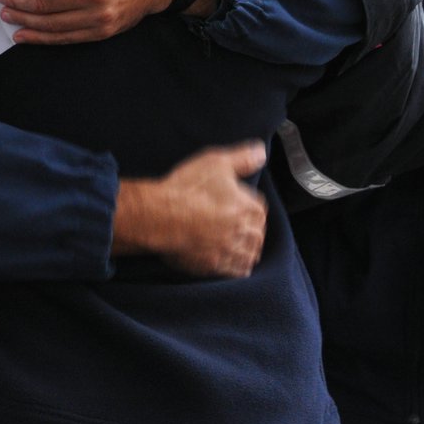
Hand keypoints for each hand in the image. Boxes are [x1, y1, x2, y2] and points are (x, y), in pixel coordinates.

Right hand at [114, 141, 268, 277]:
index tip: (240, 206)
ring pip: (249, 254)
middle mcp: (243, 232)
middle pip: (256, 234)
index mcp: (249, 207)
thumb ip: (242, 158)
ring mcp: (229, 251)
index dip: (249, 205)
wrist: (161, 216)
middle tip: (240, 227)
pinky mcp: (214, 266)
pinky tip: (233, 264)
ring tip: (240, 247)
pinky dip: (238, 268)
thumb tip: (261, 152)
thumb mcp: (216, 163)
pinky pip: (234, 271)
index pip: (259, 209)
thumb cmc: (188, 188)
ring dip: (247, 250)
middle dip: (251, 230)